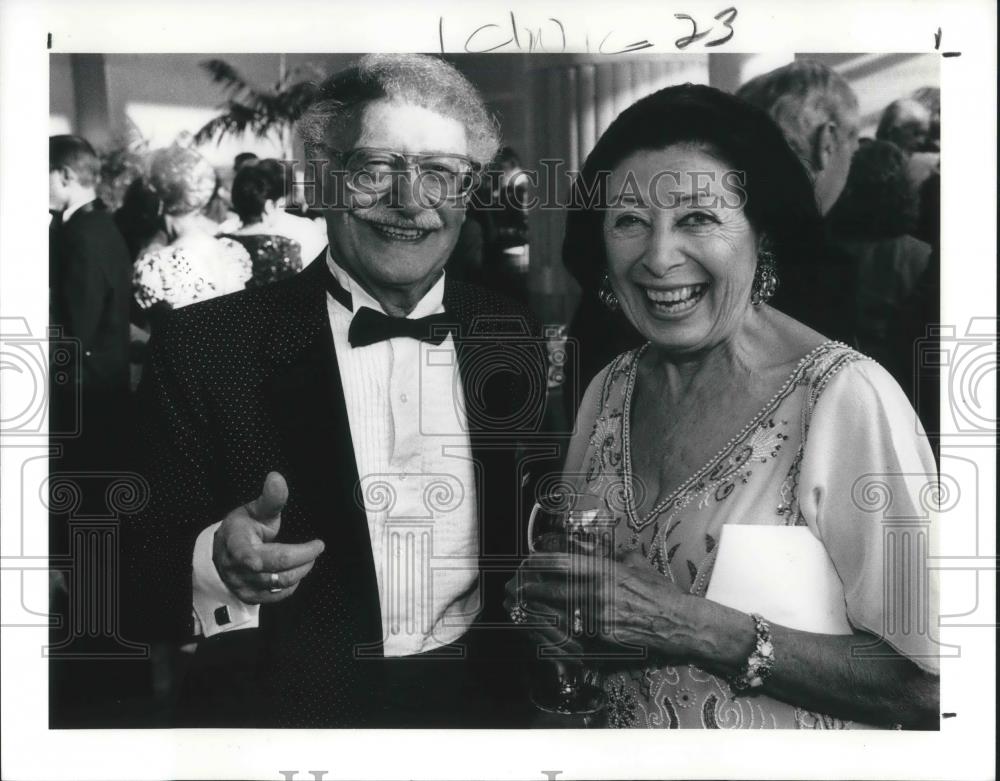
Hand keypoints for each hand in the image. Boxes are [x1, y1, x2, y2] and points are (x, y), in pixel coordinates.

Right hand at [212, 471, 324, 603]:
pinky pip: (277, 595)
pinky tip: (297, 571)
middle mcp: (237, 566)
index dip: (261, 557)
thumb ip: (270, 498)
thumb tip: (276, 477)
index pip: (246, 552)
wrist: (222, 555)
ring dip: (301, 570)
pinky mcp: (250, 597)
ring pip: (279, 582)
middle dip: (303, 557)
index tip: (279, 556)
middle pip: (275, 567)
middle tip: (317, 546)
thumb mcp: (253, 510)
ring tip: (309, 557)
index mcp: (236, 542)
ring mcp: (242, 584)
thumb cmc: (241, 529)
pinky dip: (293, 584)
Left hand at [512, 550, 700, 664]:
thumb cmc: (662, 594)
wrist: (680, 625)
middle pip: (552, 591)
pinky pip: (568, 640)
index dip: (540, 563)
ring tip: (519, 609)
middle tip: (514, 587)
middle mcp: (598, 596)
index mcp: (605, 573)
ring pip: (555, 617)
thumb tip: (605, 548)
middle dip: (529, 588)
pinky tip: (539, 632)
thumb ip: (617, 555)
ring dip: (534, 612)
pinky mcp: (602, 645)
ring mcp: (598, 623)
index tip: (526, 562)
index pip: (563, 564)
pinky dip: (550, 635)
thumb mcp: (638, 565)